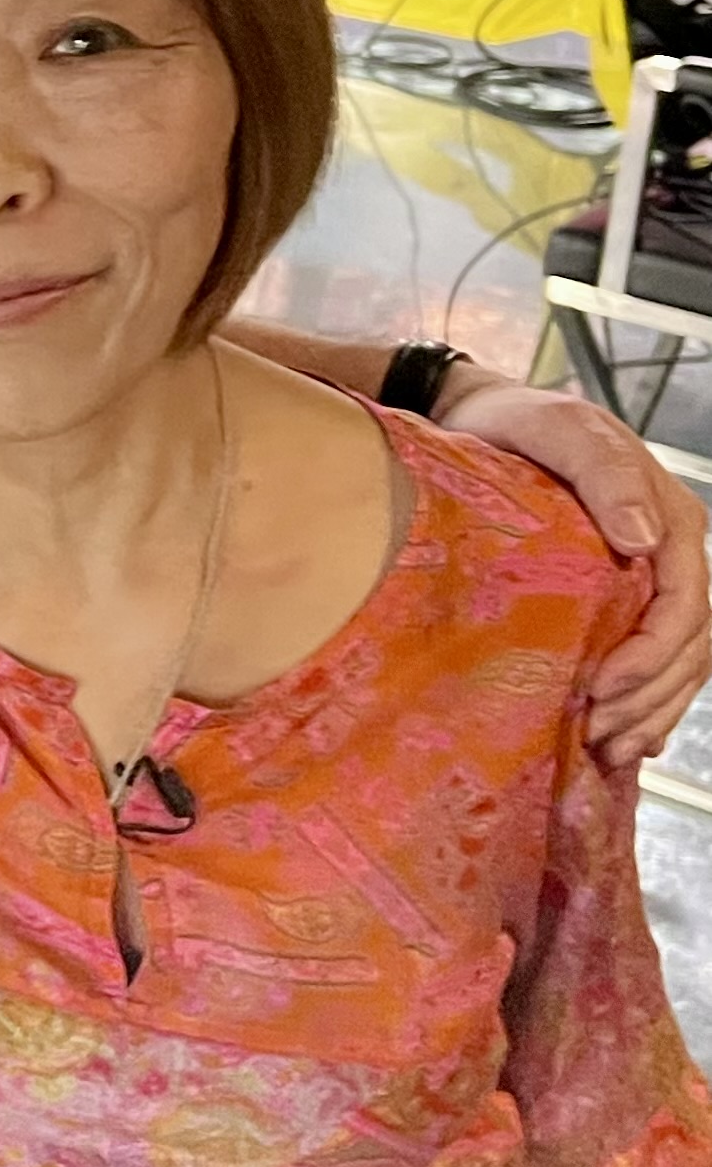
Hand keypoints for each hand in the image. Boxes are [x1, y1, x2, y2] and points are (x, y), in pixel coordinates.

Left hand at [437, 365, 709, 763]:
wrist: (478, 418)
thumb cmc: (516, 422)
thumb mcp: (559, 429)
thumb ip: (604, 472)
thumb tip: (643, 537)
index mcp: (671, 518)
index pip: (685, 603)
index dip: (653, 655)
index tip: (604, 686)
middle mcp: (670, 552)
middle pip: (689, 645)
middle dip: (650, 697)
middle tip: (596, 732)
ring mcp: (650, 579)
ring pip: (679, 663)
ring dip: (649, 711)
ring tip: (606, 748)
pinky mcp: (621, 598)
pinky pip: (653, 662)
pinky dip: (644, 704)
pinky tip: (622, 740)